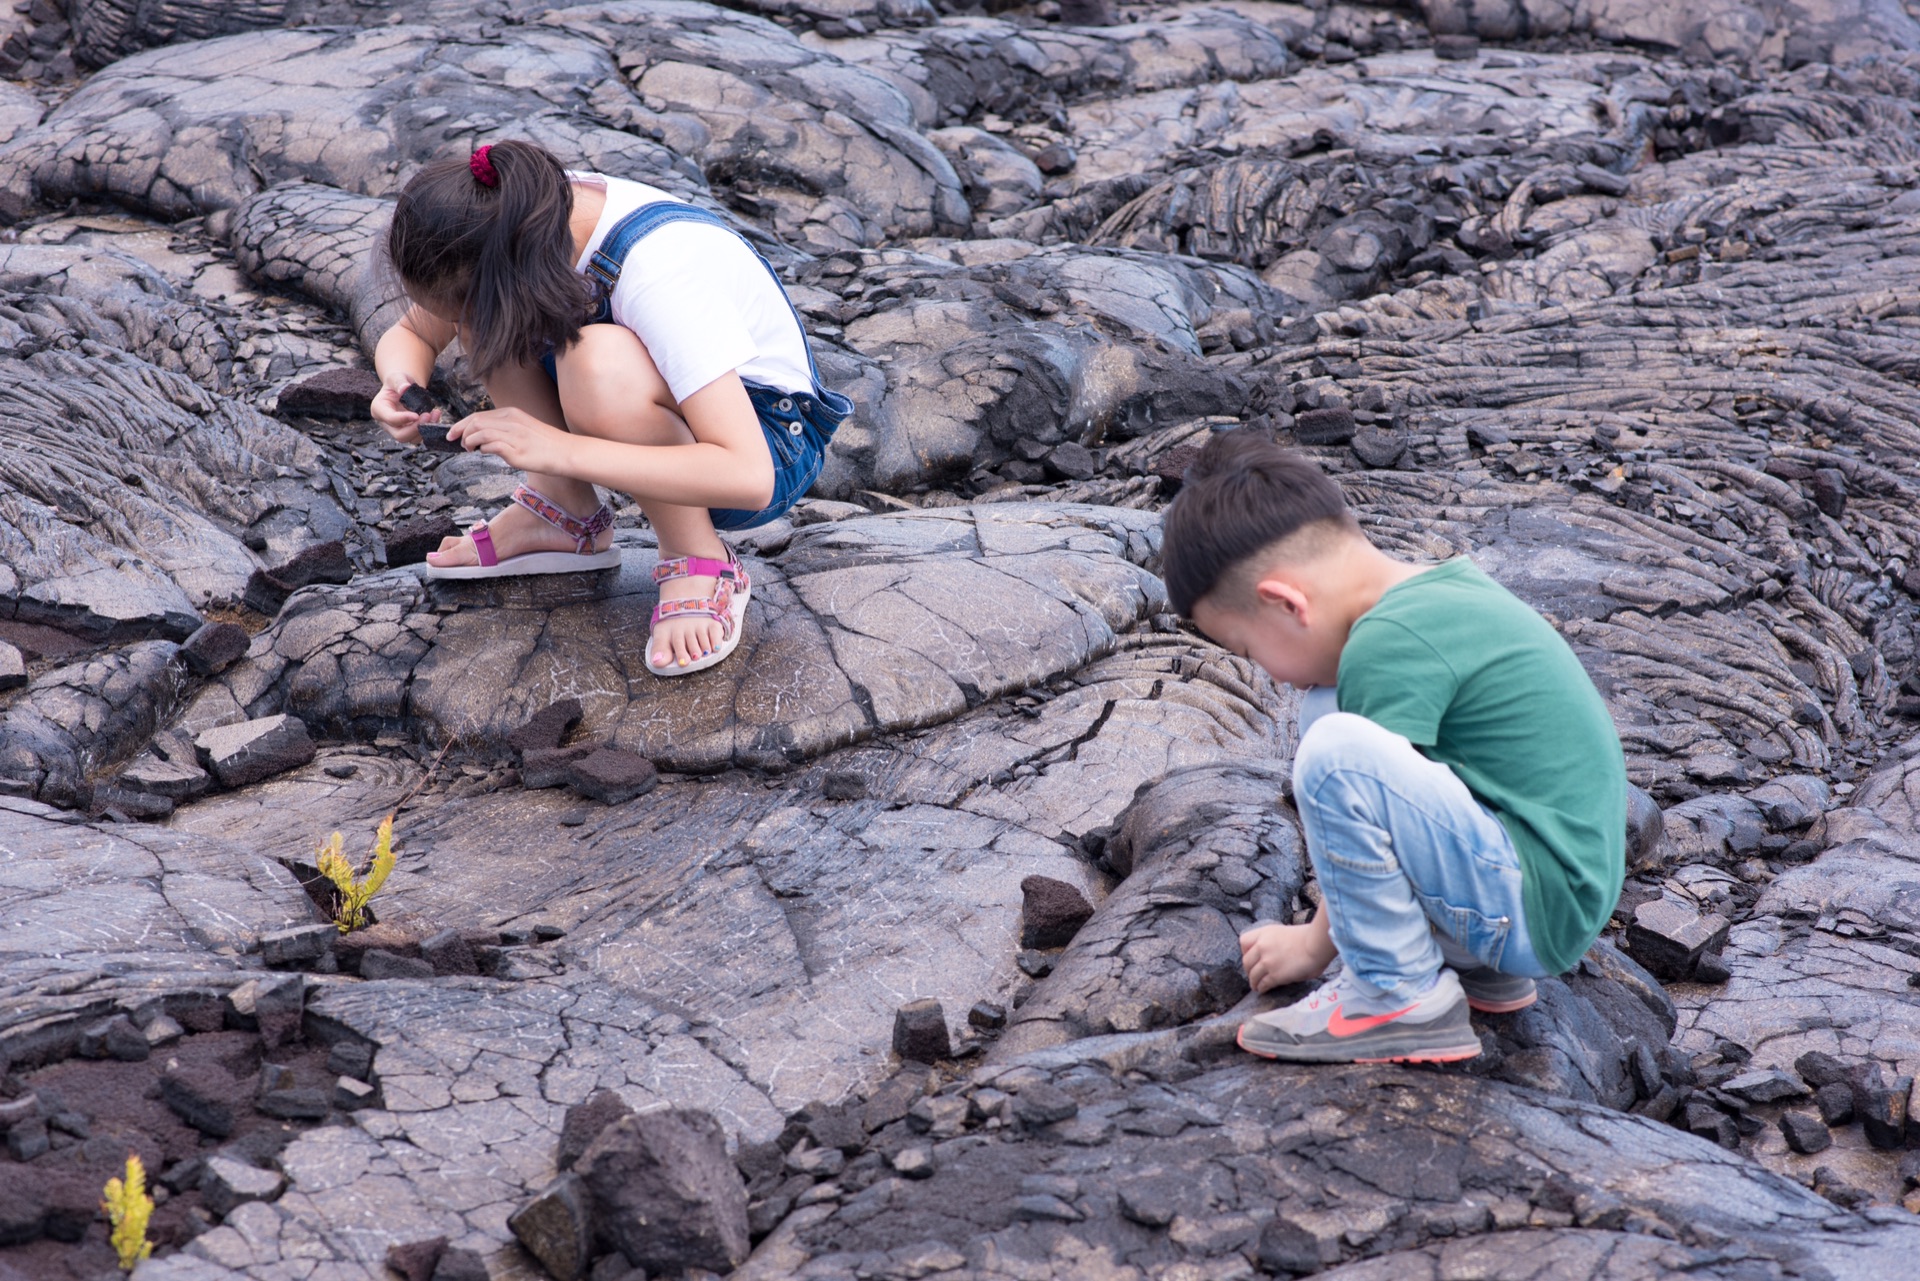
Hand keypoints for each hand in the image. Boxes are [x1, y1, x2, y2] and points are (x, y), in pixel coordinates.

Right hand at [370, 371, 438, 442]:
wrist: (404, 388)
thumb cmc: (398, 382)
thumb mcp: (397, 377)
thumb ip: (399, 382)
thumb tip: (405, 388)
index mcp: (379, 409)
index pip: (390, 419)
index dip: (404, 419)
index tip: (417, 415)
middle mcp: (386, 423)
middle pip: (400, 435)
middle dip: (415, 428)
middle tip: (428, 415)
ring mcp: (398, 429)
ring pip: (411, 439)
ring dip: (425, 429)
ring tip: (435, 414)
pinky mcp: (409, 431)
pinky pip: (420, 436)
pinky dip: (429, 428)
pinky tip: (435, 416)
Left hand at [450, 407, 574, 473]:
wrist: (566, 452)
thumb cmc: (546, 444)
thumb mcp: (523, 429)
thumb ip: (505, 429)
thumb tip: (484, 439)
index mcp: (512, 414)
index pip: (479, 415)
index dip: (462, 424)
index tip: (453, 433)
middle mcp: (511, 422)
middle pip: (475, 422)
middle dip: (460, 432)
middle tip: (456, 442)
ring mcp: (514, 435)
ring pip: (480, 432)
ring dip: (469, 442)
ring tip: (468, 450)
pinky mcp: (517, 451)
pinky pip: (491, 446)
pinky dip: (482, 449)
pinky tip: (483, 453)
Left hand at [1240, 919, 1335, 991]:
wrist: (1316, 945)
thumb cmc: (1309, 938)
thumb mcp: (1285, 933)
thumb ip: (1275, 944)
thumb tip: (1276, 956)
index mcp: (1265, 933)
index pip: (1244, 942)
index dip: (1246, 952)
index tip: (1251, 958)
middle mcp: (1262, 946)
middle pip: (1246, 962)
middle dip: (1249, 970)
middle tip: (1253, 975)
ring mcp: (1267, 961)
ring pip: (1253, 975)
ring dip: (1254, 982)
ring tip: (1256, 986)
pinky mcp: (1274, 975)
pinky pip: (1263, 984)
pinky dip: (1262, 988)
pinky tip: (1264, 990)